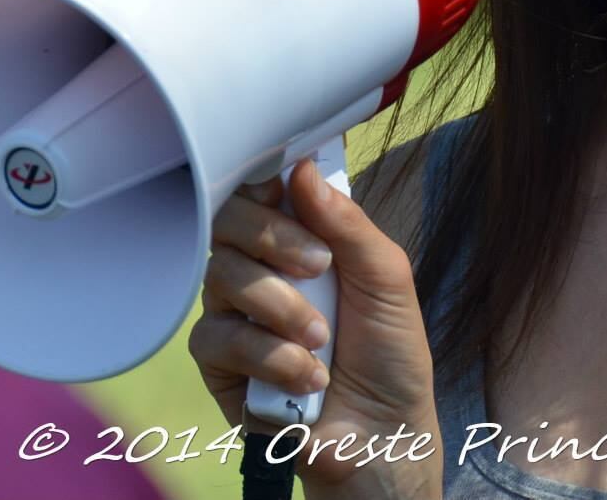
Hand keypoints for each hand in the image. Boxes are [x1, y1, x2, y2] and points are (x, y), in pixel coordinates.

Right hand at [188, 157, 442, 498]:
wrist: (382, 436)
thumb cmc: (390, 355)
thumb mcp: (388, 281)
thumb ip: (348, 224)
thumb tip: (300, 170)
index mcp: (300, 237)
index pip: (262, 188)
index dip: (264, 180)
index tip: (285, 189)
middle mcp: (260, 266)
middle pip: (229, 219)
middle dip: (275, 239)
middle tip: (319, 267)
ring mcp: (234, 311)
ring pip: (222, 275)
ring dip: (280, 307)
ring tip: (323, 340)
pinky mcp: (218, 360)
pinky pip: (217, 336)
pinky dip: (269, 356)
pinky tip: (307, 376)